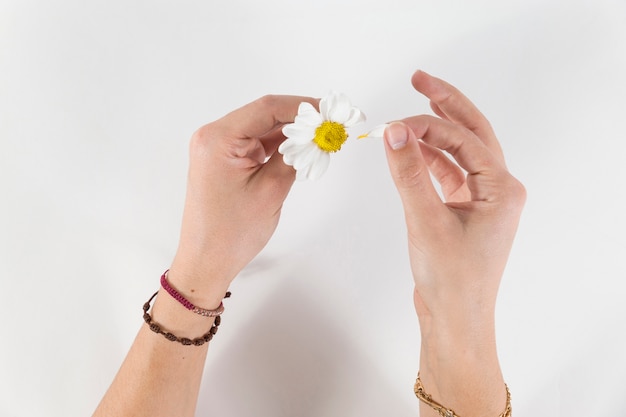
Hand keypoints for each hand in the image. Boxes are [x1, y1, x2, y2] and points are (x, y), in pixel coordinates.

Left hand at [168, 95, 316, 299]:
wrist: (207, 261)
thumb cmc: (232, 232)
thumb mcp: (271, 189)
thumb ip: (294, 155)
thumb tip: (316, 134)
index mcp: (217, 139)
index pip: (267, 108)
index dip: (303, 106)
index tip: (330, 112)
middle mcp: (213, 137)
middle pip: (264, 115)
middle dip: (300, 120)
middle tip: (332, 126)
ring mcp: (218, 149)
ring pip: (263, 130)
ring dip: (292, 134)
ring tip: (322, 139)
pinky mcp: (225, 160)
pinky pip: (256, 144)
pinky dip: (280, 146)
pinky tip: (302, 150)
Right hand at [383, 70, 524, 414]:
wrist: (454, 319)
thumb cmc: (450, 279)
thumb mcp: (426, 220)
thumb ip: (409, 173)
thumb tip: (393, 131)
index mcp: (502, 189)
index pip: (464, 140)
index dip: (428, 126)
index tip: (393, 124)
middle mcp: (498, 190)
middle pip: (472, 134)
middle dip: (446, 106)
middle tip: (419, 79)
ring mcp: (482, 201)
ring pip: (459, 153)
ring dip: (434, 135)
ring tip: (409, 112)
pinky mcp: (464, 212)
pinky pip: (448, 174)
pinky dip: (428, 161)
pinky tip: (410, 151)